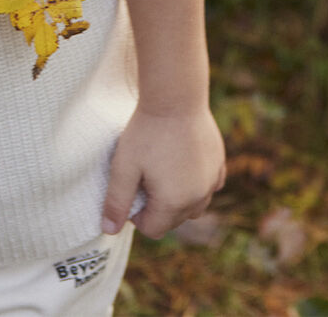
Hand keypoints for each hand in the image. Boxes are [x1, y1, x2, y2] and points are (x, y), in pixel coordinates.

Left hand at [101, 103, 224, 240]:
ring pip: (194, 206)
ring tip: (162, 171)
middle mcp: (198, 198)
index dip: (136, 215)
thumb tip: (109, 230)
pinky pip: (208, 186)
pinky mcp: (219, 164)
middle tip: (144, 177)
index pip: (153, 230)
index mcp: (174, 203)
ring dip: (178, 198)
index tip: (130, 190)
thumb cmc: (147, 131)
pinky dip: (196, 182)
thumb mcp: (124, 166)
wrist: (176, 97)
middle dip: (157, 207)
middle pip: (174, 220)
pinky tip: (182, 163)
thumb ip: (116, 201)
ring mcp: (212, 181)